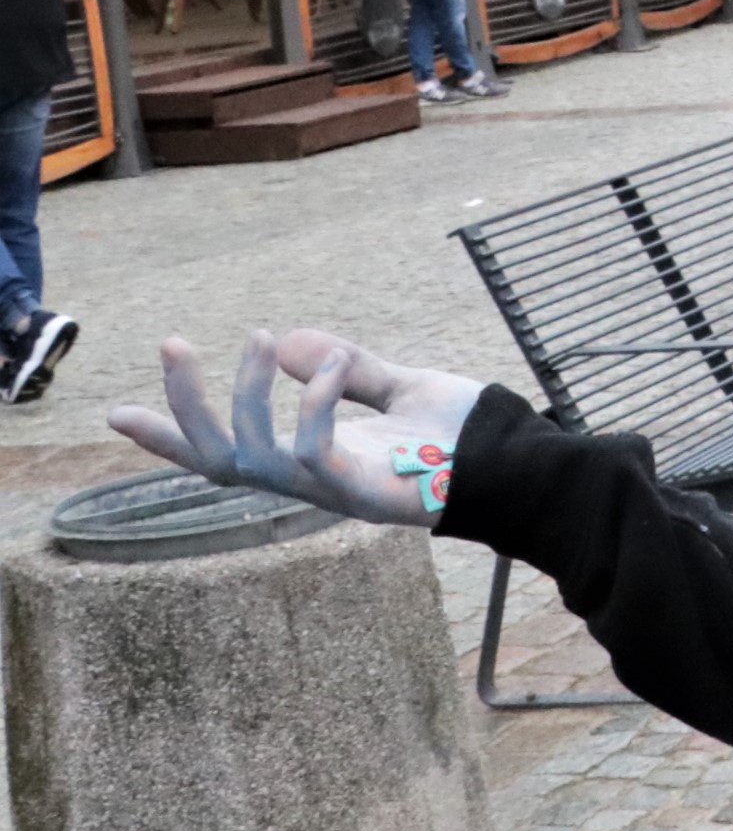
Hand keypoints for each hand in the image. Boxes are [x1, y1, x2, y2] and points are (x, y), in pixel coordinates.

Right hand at [106, 331, 491, 529]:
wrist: (517, 466)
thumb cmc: (462, 436)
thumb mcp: (398, 389)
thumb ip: (345, 370)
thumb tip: (289, 341)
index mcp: (312, 456)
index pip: (227, 451)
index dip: (172, 435)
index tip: (116, 413)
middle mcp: (311, 479)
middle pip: (218, 459)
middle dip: (183, 408)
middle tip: (171, 343)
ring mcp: (332, 489)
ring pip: (250, 456)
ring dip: (244, 393)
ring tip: (260, 338)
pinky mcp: (360, 492)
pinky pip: (311, 450)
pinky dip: (314, 401)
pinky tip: (332, 362)